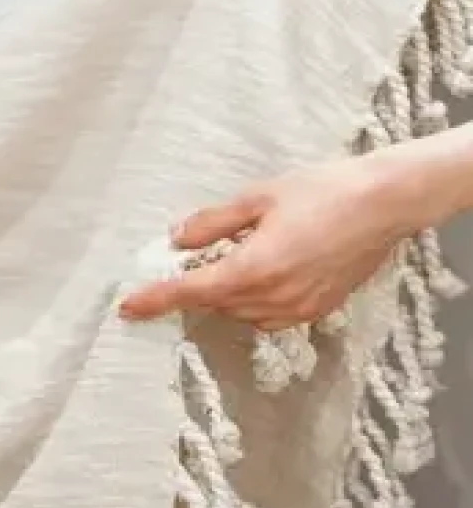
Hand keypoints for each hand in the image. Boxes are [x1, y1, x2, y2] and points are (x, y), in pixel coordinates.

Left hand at [119, 151, 427, 330]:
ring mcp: (299, 309)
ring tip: (223, 259)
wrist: (382, 204)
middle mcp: (275, 298)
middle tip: (179, 262)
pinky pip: (269, 316)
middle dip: (193, 286)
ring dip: (224, 292)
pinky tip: (256, 272)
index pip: (192, 292)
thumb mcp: (258, 197)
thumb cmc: (321, 191)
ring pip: (242, 312)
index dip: (156, 299)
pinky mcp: (317, 310)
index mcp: (254, 269)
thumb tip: (177, 240)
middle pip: (216, 302)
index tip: (126, 307)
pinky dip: (251, 301)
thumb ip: (213, 223)